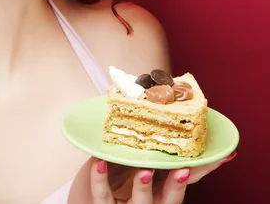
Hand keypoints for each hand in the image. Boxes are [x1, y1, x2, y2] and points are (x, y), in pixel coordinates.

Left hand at [68, 152, 236, 202]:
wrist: (90, 199)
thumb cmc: (118, 177)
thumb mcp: (139, 162)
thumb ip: (151, 148)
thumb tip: (165, 116)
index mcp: (161, 187)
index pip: (187, 178)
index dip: (204, 168)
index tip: (220, 156)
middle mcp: (150, 200)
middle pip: (170, 197)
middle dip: (178, 185)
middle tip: (183, 169)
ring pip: (141, 202)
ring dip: (144, 186)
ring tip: (144, 170)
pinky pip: (103, 194)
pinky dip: (100, 179)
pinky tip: (100, 163)